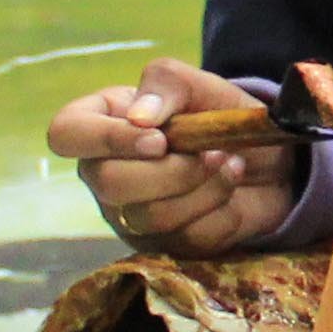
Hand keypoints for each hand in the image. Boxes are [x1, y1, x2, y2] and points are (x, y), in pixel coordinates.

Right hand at [48, 58, 300, 258]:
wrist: (266, 158)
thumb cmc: (217, 114)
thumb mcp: (197, 85)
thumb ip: (166, 84)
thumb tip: (139, 117)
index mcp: (99, 124)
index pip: (66, 133)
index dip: (108, 139)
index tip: (159, 139)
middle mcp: (104, 174)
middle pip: (109, 184)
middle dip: (171, 170)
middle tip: (210, 153)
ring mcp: (130, 217)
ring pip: (150, 217)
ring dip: (204, 189)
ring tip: (231, 163)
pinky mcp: (164, 247)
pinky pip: (186, 240)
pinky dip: (221, 212)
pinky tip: (232, 189)